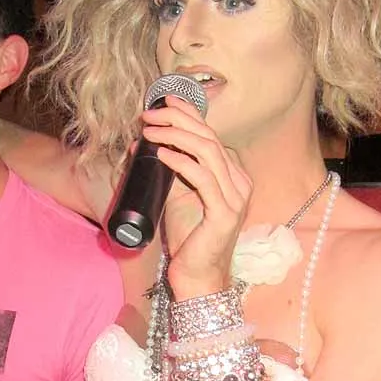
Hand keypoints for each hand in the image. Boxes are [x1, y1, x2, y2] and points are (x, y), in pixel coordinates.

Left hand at [141, 96, 251, 298]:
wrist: (199, 277)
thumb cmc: (189, 240)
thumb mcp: (177, 197)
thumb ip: (168, 172)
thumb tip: (141, 144)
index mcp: (233, 176)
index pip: (210, 135)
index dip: (187, 114)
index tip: (162, 103)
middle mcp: (239, 183)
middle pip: (208, 137)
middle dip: (177, 119)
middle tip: (148, 114)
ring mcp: (235, 197)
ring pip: (206, 152)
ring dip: (174, 136)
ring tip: (149, 130)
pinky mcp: (224, 213)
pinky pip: (202, 178)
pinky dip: (180, 162)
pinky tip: (161, 153)